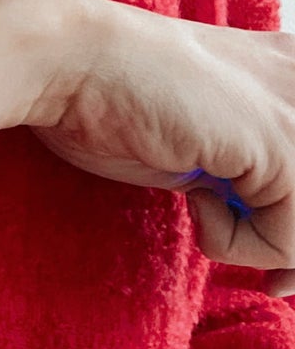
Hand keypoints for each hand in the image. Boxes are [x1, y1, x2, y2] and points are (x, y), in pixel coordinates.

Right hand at [28, 0, 294, 295]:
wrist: (75, 66)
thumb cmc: (118, 106)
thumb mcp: (210, 150)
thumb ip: (255, 183)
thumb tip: (288, 268)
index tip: (279, 276)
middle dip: (291, 254)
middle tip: (270, 282)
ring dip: (255, 245)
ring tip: (205, 210)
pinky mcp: (283, 142)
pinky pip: (288, 237)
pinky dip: (233, 243)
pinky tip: (196, 200)